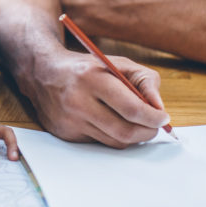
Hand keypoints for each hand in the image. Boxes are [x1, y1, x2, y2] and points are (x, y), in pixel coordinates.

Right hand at [22, 45, 167, 147]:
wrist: (42, 72)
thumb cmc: (86, 68)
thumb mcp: (117, 63)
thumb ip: (145, 81)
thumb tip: (160, 109)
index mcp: (93, 78)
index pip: (132, 109)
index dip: (154, 118)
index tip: (163, 118)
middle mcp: (78, 101)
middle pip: (125, 131)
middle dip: (147, 132)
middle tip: (154, 126)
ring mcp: (70, 121)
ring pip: (114, 142)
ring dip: (131, 136)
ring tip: (133, 122)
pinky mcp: (65, 134)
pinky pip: (99, 143)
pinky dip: (110, 135)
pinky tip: (106, 121)